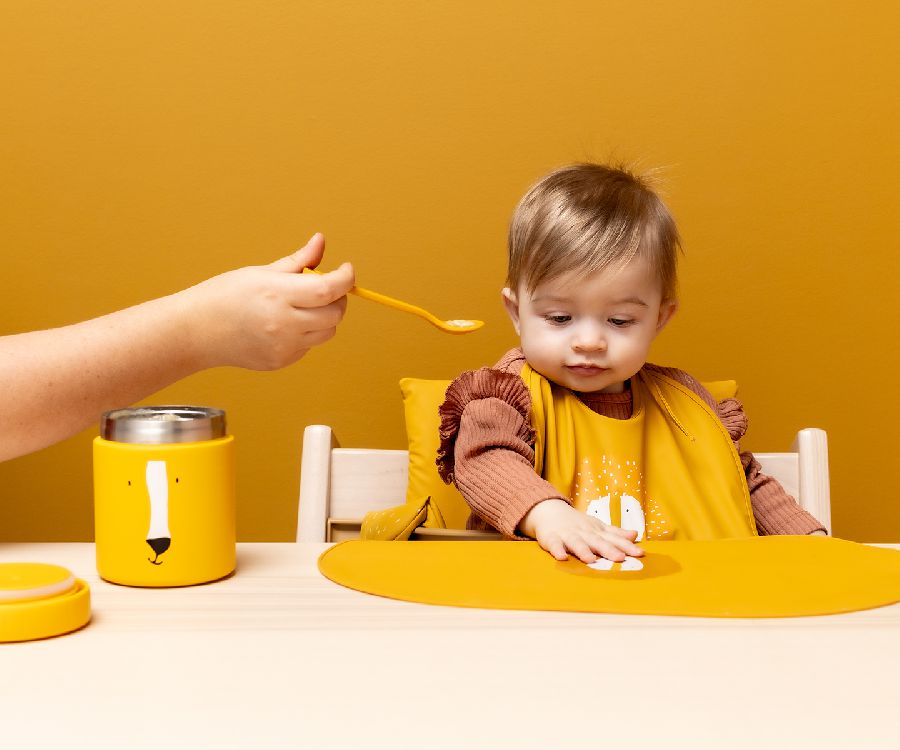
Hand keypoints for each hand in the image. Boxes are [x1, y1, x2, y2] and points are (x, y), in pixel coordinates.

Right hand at [182, 233, 354, 369]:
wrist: (197, 331)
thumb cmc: (225, 296)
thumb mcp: (262, 271)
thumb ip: (299, 261)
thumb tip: (321, 242)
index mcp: (278, 295)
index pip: (329, 289)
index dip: (346, 279)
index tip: (346, 270)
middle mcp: (283, 323)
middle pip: (335, 313)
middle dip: (338, 298)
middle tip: (324, 288)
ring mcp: (284, 346)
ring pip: (327, 331)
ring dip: (324, 317)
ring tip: (301, 306)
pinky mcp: (282, 361)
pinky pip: (310, 345)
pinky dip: (307, 333)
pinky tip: (284, 324)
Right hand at [519, 498, 643, 563]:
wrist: (549, 510)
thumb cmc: (577, 523)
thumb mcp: (597, 526)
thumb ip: (616, 533)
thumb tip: (636, 535)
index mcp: (596, 531)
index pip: (614, 538)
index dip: (627, 546)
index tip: (640, 553)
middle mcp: (584, 532)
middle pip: (597, 541)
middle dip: (608, 549)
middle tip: (620, 558)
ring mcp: (567, 535)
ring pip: (576, 543)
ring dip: (583, 550)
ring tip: (591, 560)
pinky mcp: (551, 538)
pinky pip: (554, 544)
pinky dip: (557, 550)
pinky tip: (561, 557)